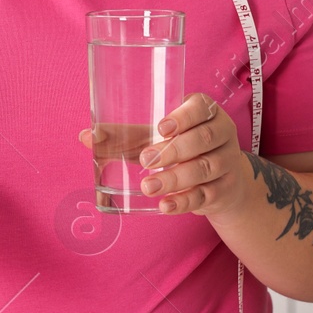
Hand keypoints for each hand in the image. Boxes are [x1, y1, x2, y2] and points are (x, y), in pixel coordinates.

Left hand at [77, 93, 252, 217]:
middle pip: (203, 139)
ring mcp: (226, 163)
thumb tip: (86, 136)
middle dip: (173, 150)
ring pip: (204, 168)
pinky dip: (184, 201)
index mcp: (206, 112)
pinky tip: (165, 205)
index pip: (202, 107)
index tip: (161, 128)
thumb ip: (124, 136)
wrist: (223, 181)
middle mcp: (222, 135)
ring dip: (174, 178)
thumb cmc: (183, 149)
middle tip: (146, 160)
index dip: (184, 116)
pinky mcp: (224, 190)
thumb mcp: (157, 138)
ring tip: (148, 186)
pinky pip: (205, 196)